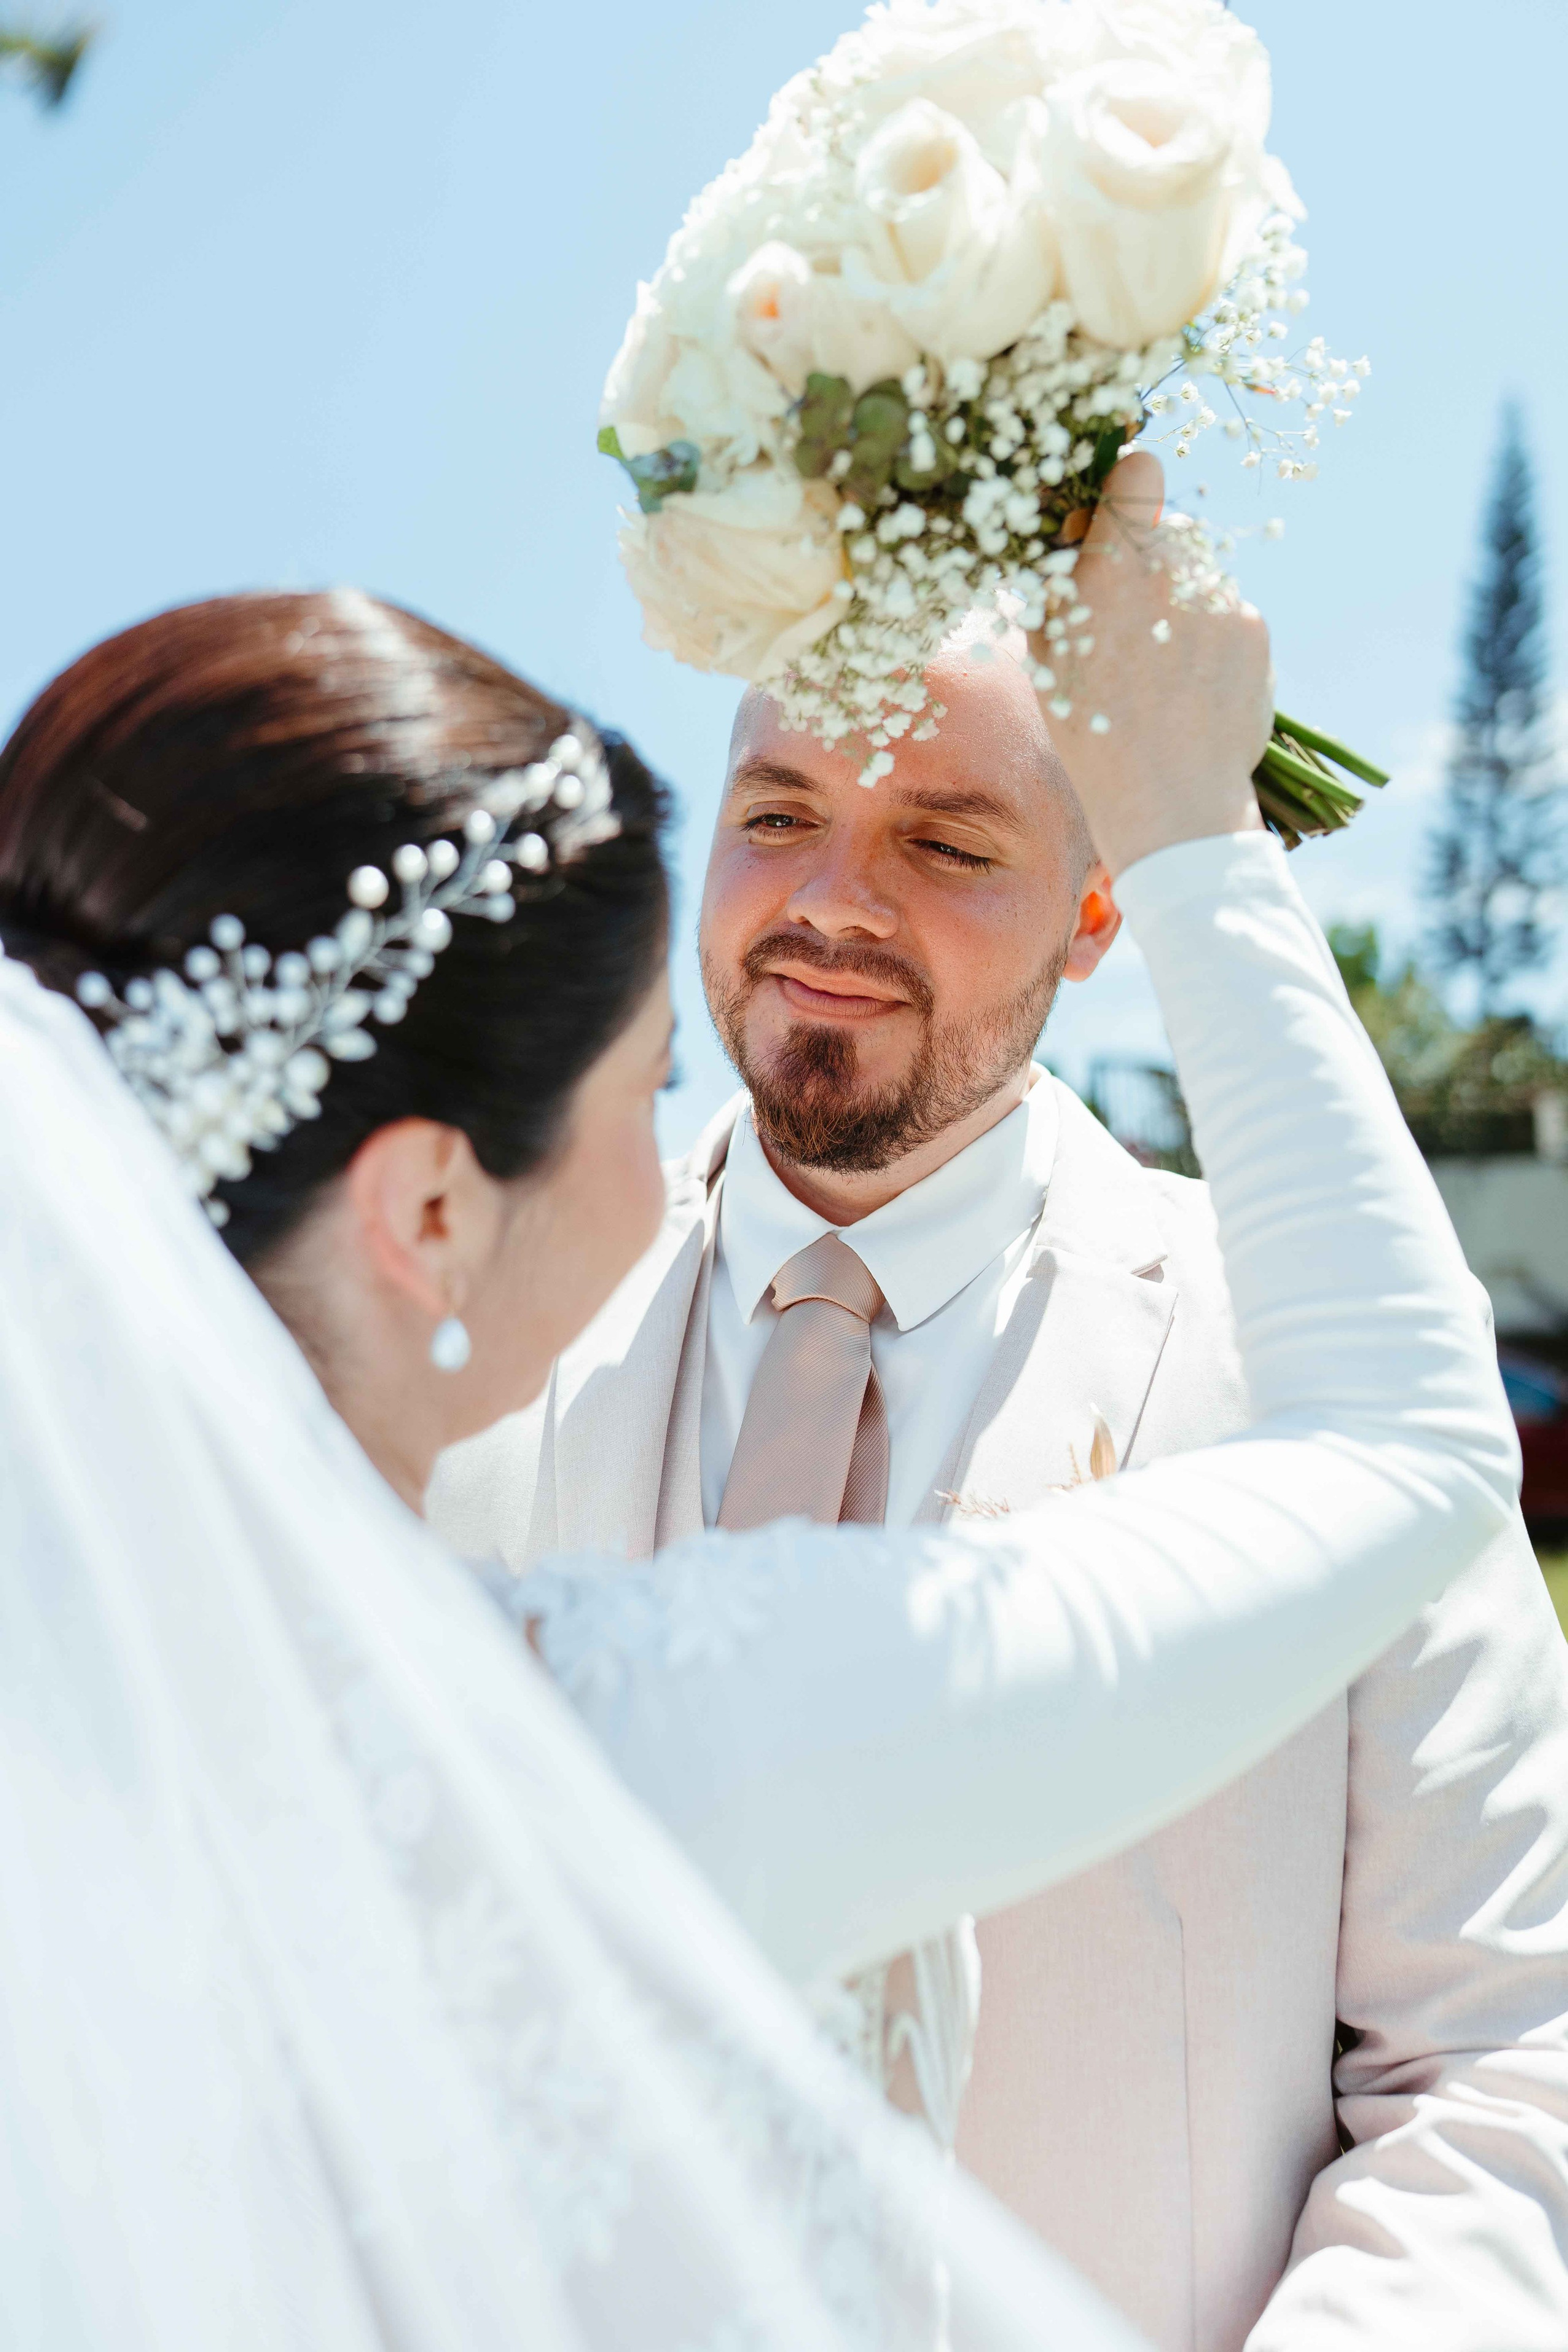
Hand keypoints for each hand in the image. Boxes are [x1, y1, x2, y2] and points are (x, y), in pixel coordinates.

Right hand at [1031, 451, 1273, 878]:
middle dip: (1152, 557)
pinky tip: (1193, 681)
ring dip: (1182, 597)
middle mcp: (1171, 570)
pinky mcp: (1254, 627)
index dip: (1128, 482)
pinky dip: (1210, 634)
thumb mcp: (1046, 657)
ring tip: (1162, 663)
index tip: (1121, 505)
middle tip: (1133, 614)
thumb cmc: (1092, 735)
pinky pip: (1228, 609)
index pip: (1136, 472)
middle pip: (1171, 526)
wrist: (1171, 800)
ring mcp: (1220, 597)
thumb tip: (1073, 533)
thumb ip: (1057, 584)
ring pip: (1201, 569)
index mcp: (1110, 570)